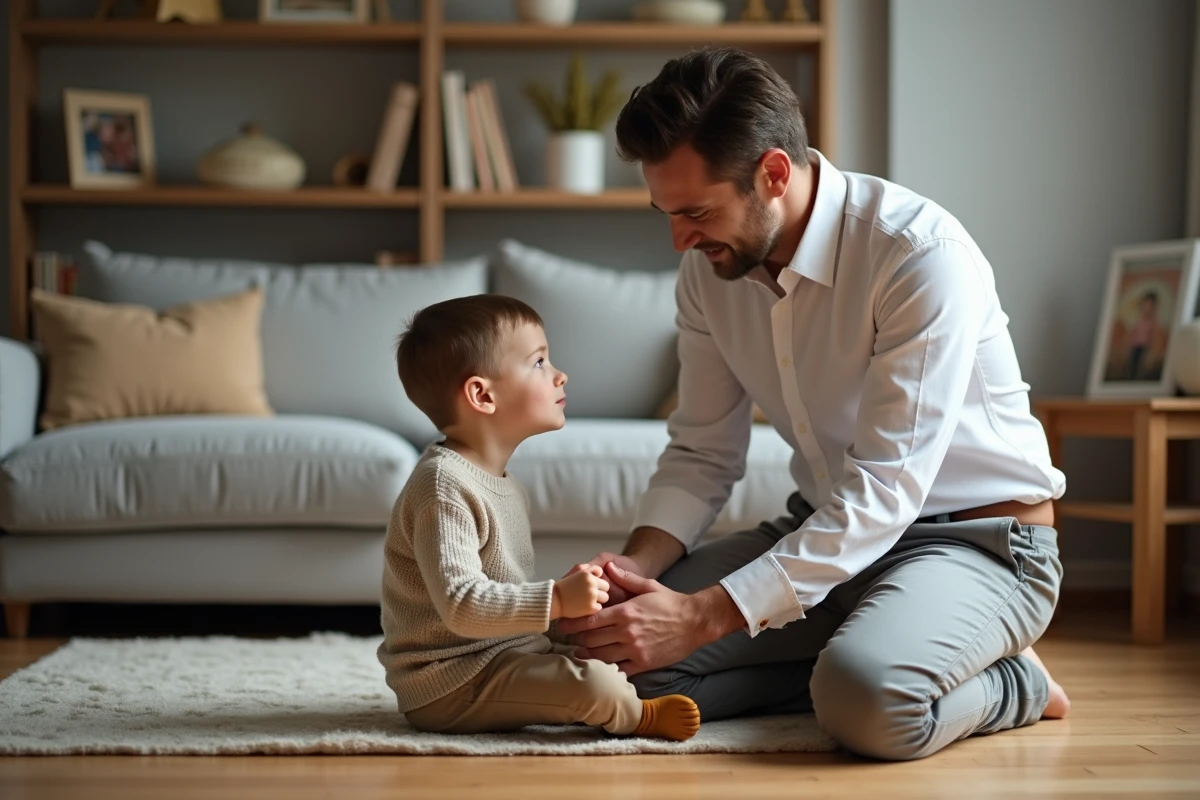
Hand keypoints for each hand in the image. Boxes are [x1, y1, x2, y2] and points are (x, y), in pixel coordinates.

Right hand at [551, 565, 609, 619]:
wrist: (554, 601)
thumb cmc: (565, 586)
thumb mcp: (575, 571)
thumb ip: (590, 568)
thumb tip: (601, 572)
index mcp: (588, 574)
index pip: (602, 575)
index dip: (597, 581)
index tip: (590, 585)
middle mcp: (591, 584)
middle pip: (606, 587)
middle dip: (600, 590)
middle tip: (589, 594)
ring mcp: (592, 596)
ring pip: (605, 598)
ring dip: (598, 599)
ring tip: (587, 600)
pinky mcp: (591, 608)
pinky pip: (600, 607)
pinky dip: (594, 608)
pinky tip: (585, 606)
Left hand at [555, 562, 735, 675]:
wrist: (695, 621)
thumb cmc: (671, 602)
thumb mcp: (648, 586)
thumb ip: (626, 578)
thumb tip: (608, 566)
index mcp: (625, 612)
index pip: (590, 620)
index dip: (573, 624)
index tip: (563, 624)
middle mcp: (627, 632)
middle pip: (591, 640)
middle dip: (578, 640)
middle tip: (569, 639)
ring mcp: (635, 650)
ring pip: (602, 657)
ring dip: (589, 656)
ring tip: (580, 653)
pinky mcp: (644, 663)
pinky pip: (619, 670)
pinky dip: (608, 669)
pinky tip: (601, 667)